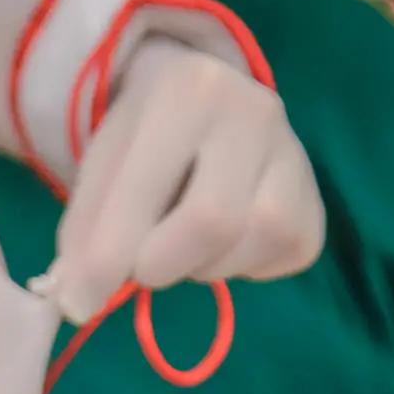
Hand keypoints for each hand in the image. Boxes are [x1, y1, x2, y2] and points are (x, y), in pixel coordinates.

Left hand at [51, 36, 324, 324]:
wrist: (203, 103)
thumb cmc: (143, 139)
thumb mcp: (101, 169)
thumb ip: (85, 233)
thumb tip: (78, 301)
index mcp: (187, 91)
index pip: (146, 195)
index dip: (107, 261)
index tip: (79, 302)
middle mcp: (254, 110)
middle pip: (213, 220)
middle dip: (162, 262)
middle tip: (142, 265)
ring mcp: (295, 153)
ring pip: (258, 238)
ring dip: (205, 266)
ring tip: (184, 246)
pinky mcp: (315, 201)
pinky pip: (286, 255)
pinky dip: (246, 268)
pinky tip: (223, 245)